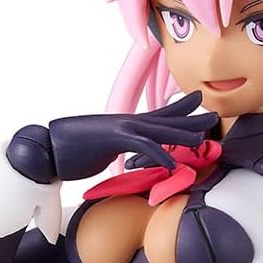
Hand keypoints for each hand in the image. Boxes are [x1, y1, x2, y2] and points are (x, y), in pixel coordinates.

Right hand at [46, 92, 217, 179]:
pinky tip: (174, 163)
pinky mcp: (113, 139)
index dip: (179, 107)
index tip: (197, 99)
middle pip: (165, 118)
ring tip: (203, 139)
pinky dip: (159, 153)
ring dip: (182, 134)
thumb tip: (122, 153)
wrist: (47, 148)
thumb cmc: (70, 151)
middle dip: (190, 118)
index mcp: (125, 124)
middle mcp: (126, 122)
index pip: (157, 113)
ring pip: (158, 129)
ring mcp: (121, 128)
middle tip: (214, 116)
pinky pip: (142, 145)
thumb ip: (115, 149)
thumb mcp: (100, 149)